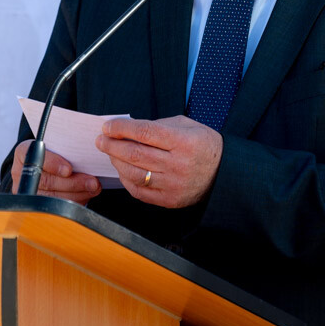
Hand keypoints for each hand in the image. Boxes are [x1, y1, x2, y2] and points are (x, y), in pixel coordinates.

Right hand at [9, 140, 101, 202]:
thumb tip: (86, 153)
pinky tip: (86, 195)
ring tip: (93, 188)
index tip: (68, 170)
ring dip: (77, 193)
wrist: (44, 162)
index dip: (53, 164)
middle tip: (92, 182)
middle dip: (73, 183)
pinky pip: (57, 207)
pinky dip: (74, 201)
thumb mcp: (56, 144)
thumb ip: (65, 146)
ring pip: (53, 197)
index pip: (36, 157)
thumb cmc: (53, 150)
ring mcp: (27, 190)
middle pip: (47, 181)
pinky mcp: (36, 204)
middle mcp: (21, 172)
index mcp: (24, 151)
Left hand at [97, 115, 222, 208]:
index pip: (144, 132)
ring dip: (116, 162)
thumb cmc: (203, 145)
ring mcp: (173, 184)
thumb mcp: (186, 125)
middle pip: (135, 154)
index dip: (122, 129)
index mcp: (183, 142)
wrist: (223, 173)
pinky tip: (122, 170)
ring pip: (134, 173)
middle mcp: (178, 164)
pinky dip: (126, 179)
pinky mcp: (169, 200)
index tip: (108, 126)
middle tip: (101, 140)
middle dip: (112, 145)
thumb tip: (128, 129)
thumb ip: (158, 126)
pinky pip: (139, 191)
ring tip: (110, 154)